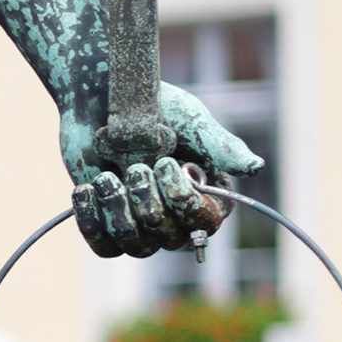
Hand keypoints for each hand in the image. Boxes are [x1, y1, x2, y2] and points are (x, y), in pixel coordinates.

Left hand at [60, 82, 259, 259]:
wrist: (101, 96)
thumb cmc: (154, 105)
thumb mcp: (191, 122)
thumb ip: (220, 146)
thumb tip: (255, 167)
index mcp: (206, 194)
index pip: (204, 223)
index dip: (183, 202)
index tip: (165, 164)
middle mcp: (178, 215)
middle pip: (169, 239)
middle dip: (147, 202)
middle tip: (135, 165)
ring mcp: (142, 222)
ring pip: (136, 245)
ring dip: (118, 208)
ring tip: (107, 174)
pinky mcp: (108, 222)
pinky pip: (104, 245)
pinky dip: (92, 220)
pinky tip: (86, 189)